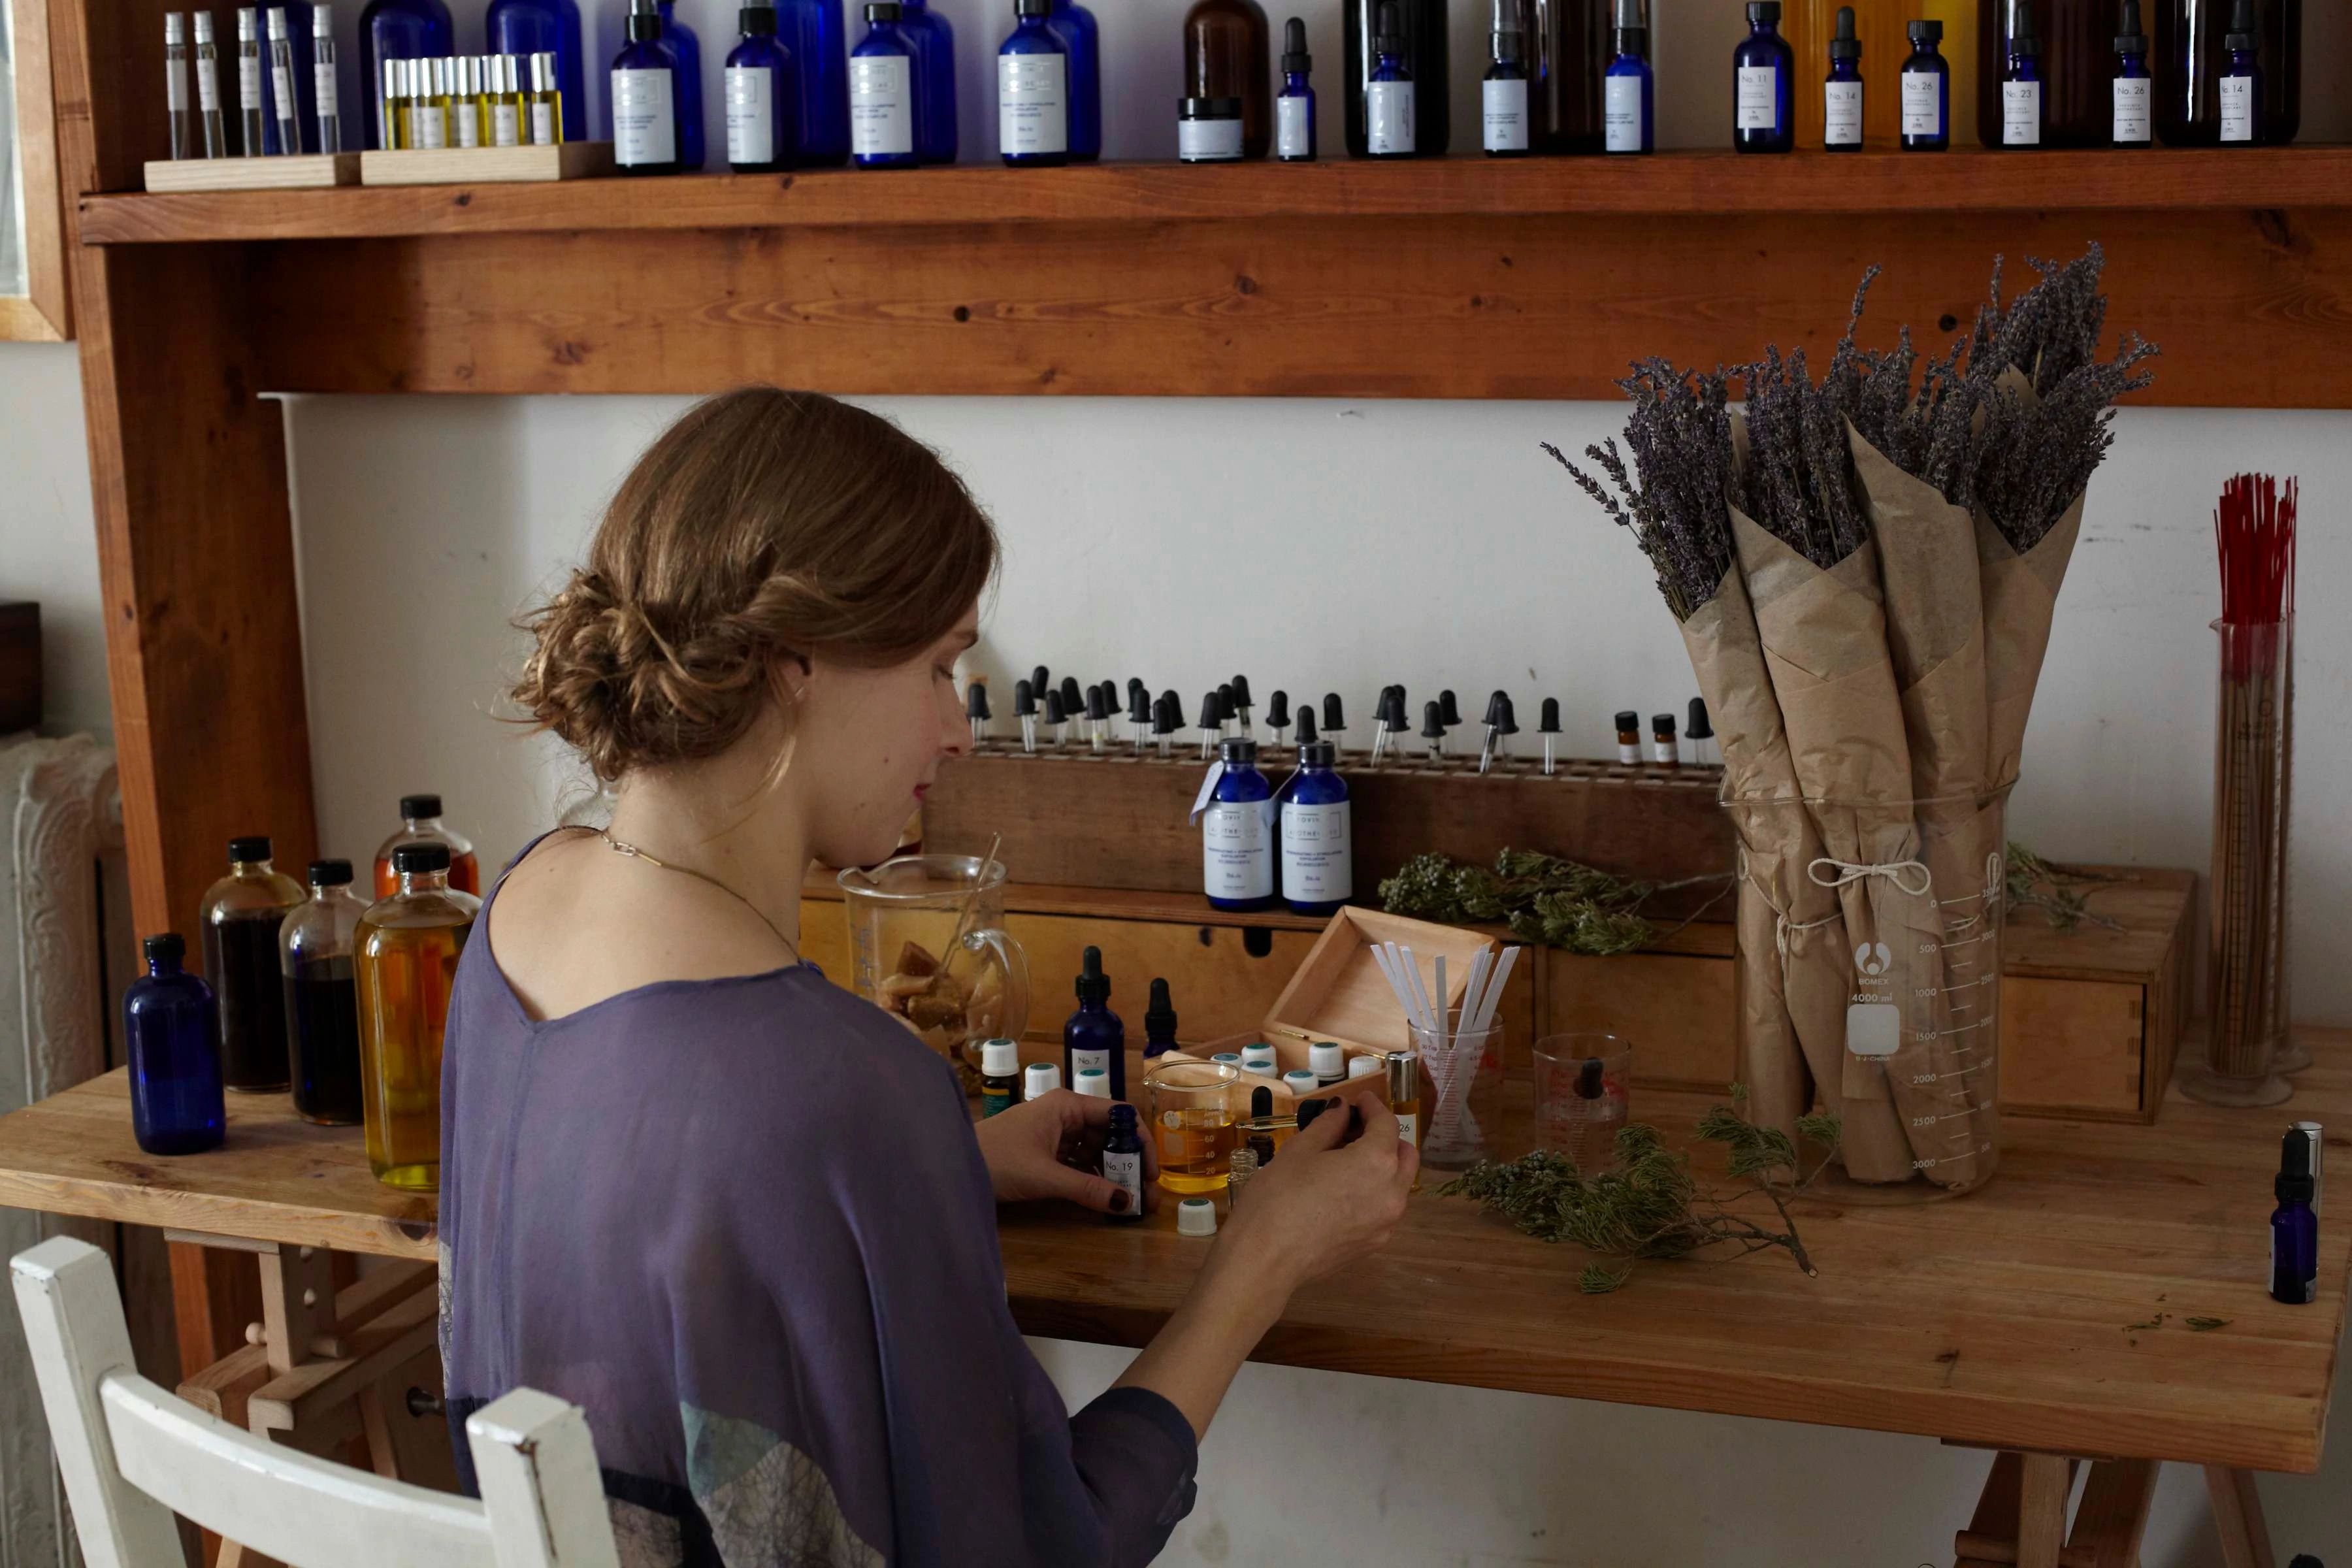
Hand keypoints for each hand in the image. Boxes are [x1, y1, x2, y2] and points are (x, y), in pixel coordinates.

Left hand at [973, 1090, 1159, 1216]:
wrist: (950, 1166)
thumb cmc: (996, 1160)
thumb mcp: (1045, 1176)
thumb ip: (1087, 1188)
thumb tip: (1127, 1203)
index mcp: (1067, 1105)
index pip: (1118, 1114)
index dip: (1140, 1141)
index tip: (1152, 1172)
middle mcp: (1064, 1113)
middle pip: (1109, 1134)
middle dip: (1129, 1163)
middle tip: (1146, 1196)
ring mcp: (1053, 1132)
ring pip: (1094, 1150)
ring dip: (1112, 1173)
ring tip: (1130, 1202)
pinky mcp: (1043, 1152)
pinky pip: (1078, 1161)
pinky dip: (1092, 1177)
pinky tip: (1103, 1197)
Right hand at [1218, 1083, 1415, 1294]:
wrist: (1265, 1260)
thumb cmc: (1278, 1197)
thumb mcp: (1299, 1151)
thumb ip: (1328, 1126)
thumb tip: (1342, 1110)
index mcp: (1377, 1162)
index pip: (1386, 1124)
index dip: (1373, 1107)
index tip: (1359, 1100)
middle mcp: (1392, 1193)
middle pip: (1404, 1155)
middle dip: (1385, 1137)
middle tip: (1355, 1130)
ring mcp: (1386, 1223)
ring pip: (1398, 1184)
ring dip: (1382, 1166)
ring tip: (1346, 1161)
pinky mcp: (1373, 1244)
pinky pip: (1383, 1209)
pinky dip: (1373, 1192)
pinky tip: (1341, 1193)